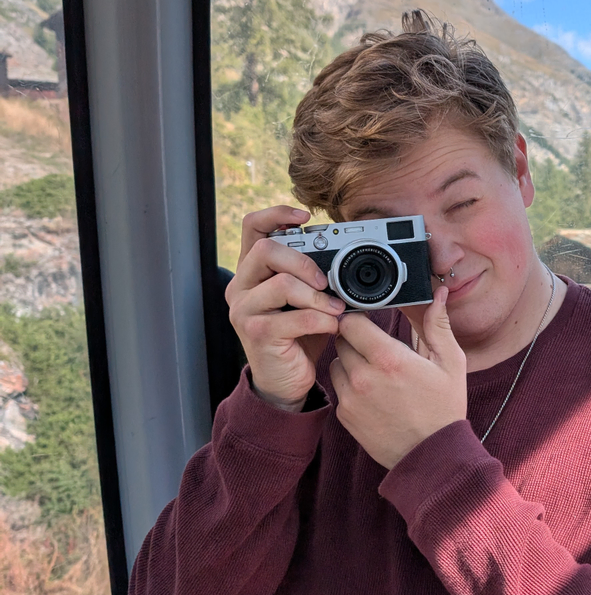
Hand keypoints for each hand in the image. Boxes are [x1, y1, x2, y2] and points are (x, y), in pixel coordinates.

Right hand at [226, 206, 347, 411]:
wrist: (286, 381)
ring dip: (318, 296)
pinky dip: (321, 320)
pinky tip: (331, 326)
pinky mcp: (256, 333)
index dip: (276, 214)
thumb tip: (345, 255)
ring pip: (282, 284)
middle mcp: (240, 287)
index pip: (252, 226)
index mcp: (252, 272)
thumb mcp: (306, 299)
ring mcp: (244, 310)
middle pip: (266, 250)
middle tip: (326, 282)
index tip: (304, 216)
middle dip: (304, 261)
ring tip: (335, 308)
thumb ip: (312, 275)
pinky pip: (295, 317)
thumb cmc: (298, 336)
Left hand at [330, 287, 466, 468]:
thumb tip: (439, 295)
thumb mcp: (450, 363)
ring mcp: (351, 398)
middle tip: (376, 348)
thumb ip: (438, 325)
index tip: (369, 321)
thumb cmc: (444, 408)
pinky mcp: (345, 416)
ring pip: (337, 363)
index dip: (359, 318)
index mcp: (389, 358)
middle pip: (341, 340)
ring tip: (375, 372)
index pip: (351, 322)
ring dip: (350, 362)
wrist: (432, 456)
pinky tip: (373, 394)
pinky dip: (350, 387)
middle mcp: (363, 376)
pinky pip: (339, 389)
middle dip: (356, 339)